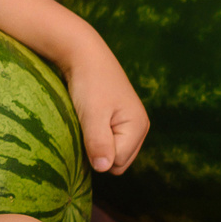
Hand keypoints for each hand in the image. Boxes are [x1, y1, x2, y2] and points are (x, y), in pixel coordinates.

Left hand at [66, 48, 148, 174]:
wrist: (82, 53)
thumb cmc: (89, 82)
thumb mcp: (92, 114)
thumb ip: (99, 142)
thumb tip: (104, 168)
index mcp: (139, 127)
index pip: (117, 163)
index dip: (97, 153)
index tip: (85, 130)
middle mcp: (138, 128)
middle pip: (117, 162)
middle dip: (98, 152)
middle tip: (84, 128)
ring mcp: (128, 124)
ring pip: (110, 154)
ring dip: (95, 145)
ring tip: (84, 123)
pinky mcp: (116, 120)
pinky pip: (106, 142)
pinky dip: (93, 137)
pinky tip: (85, 121)